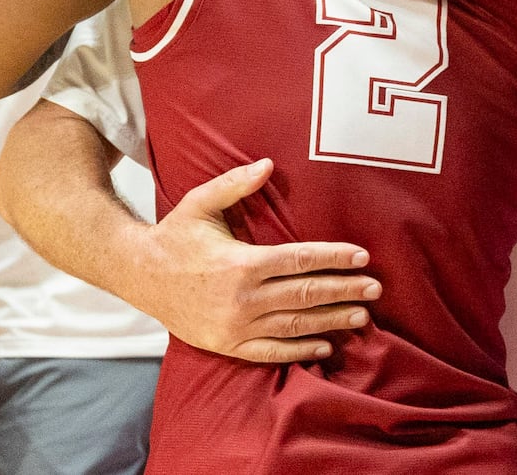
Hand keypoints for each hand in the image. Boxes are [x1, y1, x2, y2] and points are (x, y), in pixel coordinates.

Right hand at [136, 159, 381, 362]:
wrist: (140, 276)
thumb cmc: (174, 235)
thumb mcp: (200, 203)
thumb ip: (236, 184)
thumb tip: (268, 163)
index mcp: (242, 263)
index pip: (301, 261)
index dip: (335, 259)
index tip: (362, 257)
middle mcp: (243, 298)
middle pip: (306, 294)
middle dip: (345, 290)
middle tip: (376, 288)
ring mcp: (237, 326)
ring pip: (295, 325)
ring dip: (332, 321)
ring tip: (362, 316)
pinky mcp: (229, 344)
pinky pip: (272, 351)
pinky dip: (301, 351)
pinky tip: (325, 347)